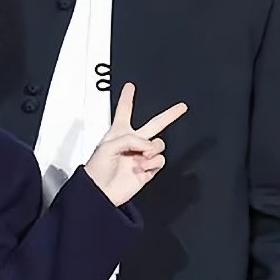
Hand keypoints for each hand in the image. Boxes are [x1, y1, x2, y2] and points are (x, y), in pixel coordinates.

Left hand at [84, 83, 187, 206]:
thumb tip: (149, 145)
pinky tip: (141, 167)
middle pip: (154, 124)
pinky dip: (152, 162)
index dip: (127, 98)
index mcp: (119, 133)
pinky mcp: (148, 169)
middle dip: (169, 115)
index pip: (124, 111)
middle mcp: (133, 143)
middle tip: (181, 107)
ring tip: (140, 157)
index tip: (130, 87)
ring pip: (159, 144)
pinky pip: (160, 160)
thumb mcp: (109, 145)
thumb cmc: (97, 169)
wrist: (101, 193)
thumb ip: (131, 139)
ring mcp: (142, 156)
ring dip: (152, 149)